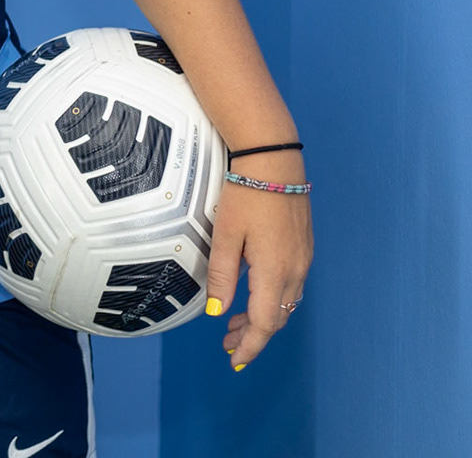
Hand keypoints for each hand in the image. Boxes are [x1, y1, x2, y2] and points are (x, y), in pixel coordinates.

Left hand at [205, 152, 312, 370]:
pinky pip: (292, 284)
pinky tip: (254, 294)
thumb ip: (223, 276)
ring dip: (264, 317)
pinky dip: (273, 298)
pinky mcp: (303, 246)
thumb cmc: (244, 194)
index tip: (235, 361)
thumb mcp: (225, 236)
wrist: (273, 161)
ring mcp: (303, 258)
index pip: (266, 323)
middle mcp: (296, 270)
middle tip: (227, 344)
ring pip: (286, 302)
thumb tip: (219, 313)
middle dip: (254, 335)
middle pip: (278, 317)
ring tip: (236, 324)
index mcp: (275, 271)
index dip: (251, 346)